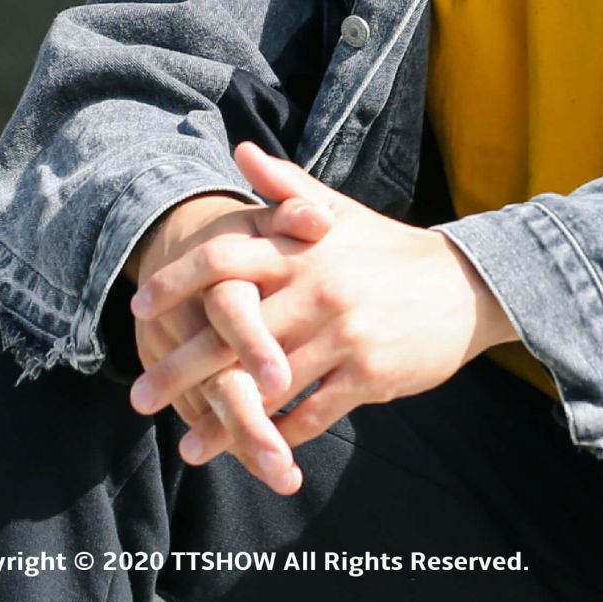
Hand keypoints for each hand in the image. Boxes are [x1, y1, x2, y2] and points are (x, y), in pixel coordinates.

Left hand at [131, 142, 519, 455]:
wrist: (464, 285)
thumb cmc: (386, 249)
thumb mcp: (338, 211)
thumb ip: (284, 186)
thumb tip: (239, 150)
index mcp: (301, 247)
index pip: (224, 258)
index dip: (176, 282)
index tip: (137, 308)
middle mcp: (317, 288)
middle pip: (233, 331)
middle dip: (181, 367)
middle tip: (139, 396)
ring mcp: (344, 334)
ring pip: (270, 382)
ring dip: (224, 418)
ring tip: (186, 447)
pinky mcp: (370, 375)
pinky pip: (315, 413)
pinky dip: (282, 435)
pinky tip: (252, 451)